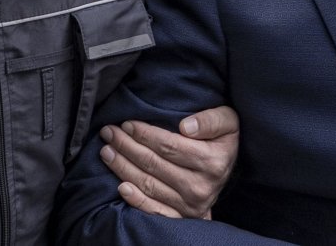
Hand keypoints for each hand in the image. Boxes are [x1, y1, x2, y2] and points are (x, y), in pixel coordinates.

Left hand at [99, 106, 239, 218]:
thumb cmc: (222, 141)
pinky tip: (120, 186)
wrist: (227, 170)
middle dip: (127, 146)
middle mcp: (201, 186)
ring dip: (123, 167)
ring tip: (107, 151)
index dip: (145, 134)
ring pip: (148, 184)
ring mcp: (190, 204)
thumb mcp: (228, 122)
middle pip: (154, 164)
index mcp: (212, 161)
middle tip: (109, 133)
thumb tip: (186, 126)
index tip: (127, 124)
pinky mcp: (181, 216)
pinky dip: (135, 199)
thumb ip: (212, 120)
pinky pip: (153, 210)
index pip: (169, 146)